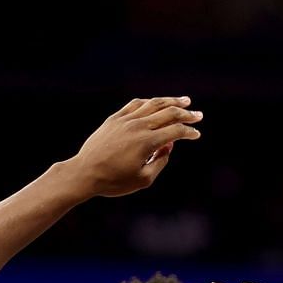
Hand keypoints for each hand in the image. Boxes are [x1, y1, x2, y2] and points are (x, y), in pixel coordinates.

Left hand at [67, 96, 201, 196]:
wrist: (84, 173)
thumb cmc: (114, 181)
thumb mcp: (143, 179)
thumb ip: (161, 161)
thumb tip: (169, 145)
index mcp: (147, 142)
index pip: (175, 131)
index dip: (189, 132)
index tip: (197, 135)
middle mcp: (138, 126)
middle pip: (168, 113)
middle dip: (186, 114)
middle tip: (198, 115)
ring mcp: (125, 120)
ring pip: (153, 104)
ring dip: (171, 101)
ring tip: (184, 101)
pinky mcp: (114, 119)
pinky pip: (136, 105)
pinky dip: (149, 102)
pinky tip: (156, 103)